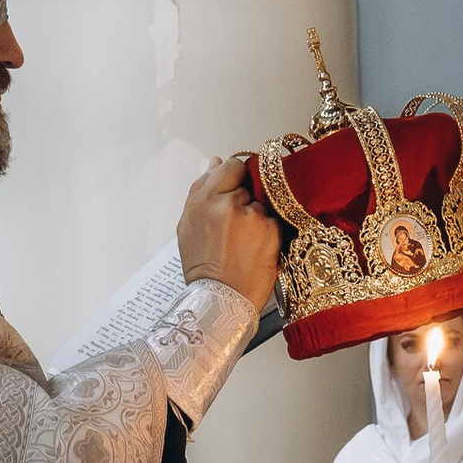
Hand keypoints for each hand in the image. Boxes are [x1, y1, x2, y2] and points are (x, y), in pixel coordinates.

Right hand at [177, 154, 280, 312]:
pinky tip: (256, 249)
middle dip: (246, 200)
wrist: (221, 300)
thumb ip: (201, 190)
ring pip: (262, 203)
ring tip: (245, 242)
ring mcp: (252, 216)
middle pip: (249, 184)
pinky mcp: (271, 230)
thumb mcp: (188, 226)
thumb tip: (215, 163)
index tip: (237, 190)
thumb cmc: (203, 267)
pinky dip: (268, 232)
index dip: (236, 177)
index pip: (231, 166)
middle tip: (236, 227)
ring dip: (258, 217)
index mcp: (202, 200)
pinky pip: (273, 220)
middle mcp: (227, 204)